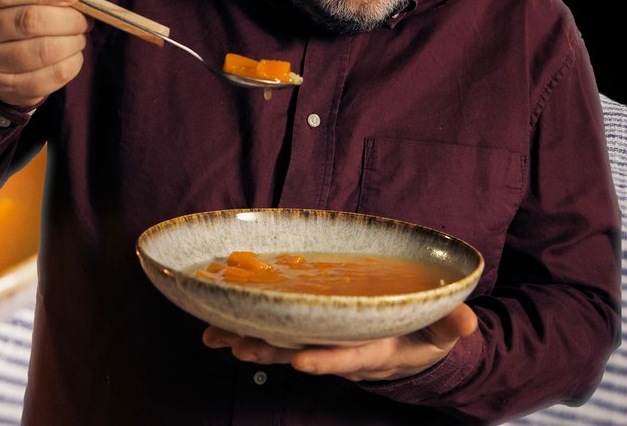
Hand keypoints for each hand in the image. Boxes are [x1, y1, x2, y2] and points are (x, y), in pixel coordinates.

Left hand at [201, 303, 478, 381]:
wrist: (408, 348)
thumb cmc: (425, 333)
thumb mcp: (444, 331)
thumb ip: (452, 324)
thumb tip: (467, 320)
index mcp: (376, 350)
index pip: (349, 357)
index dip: (326, 360)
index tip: (302, 361)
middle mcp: (342, 351)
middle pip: (304, 353)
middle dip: (272, 351)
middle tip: (240, 346)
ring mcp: (323, 345)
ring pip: (282, 345)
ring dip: (250, 342)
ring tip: (217, 339)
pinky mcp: (308, 335)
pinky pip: (275, 334)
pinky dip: (245, 330)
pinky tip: (214, 328)